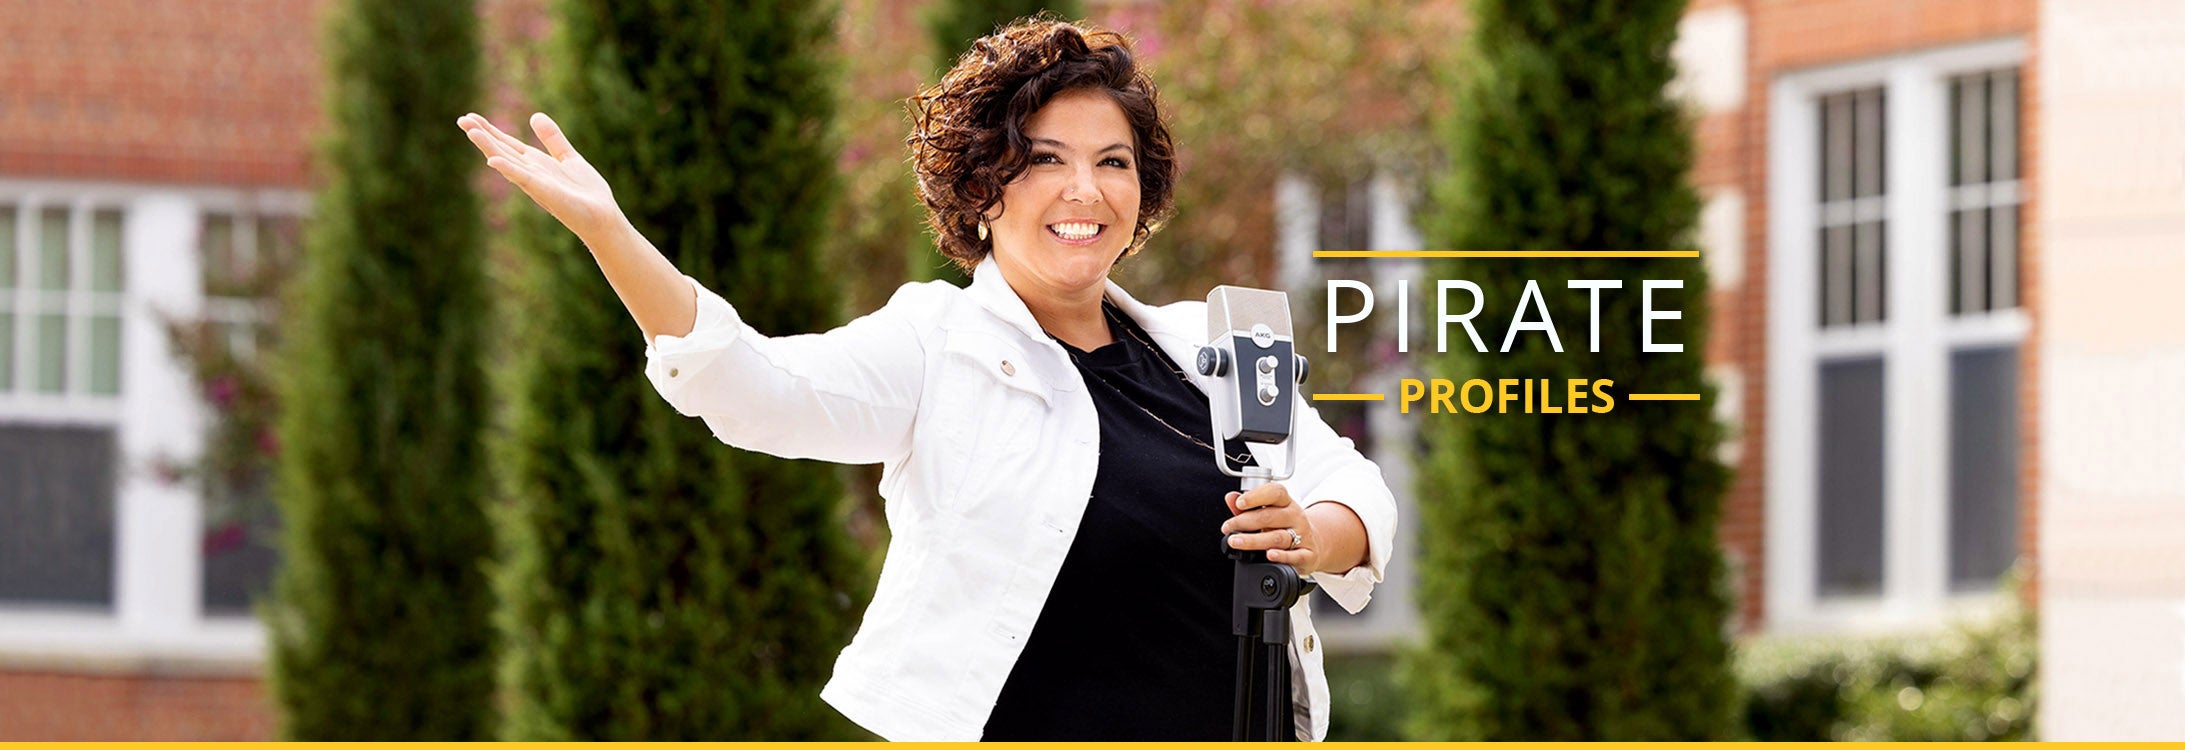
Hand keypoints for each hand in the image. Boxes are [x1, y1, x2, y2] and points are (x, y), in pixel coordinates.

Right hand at [458, 112, 624, 241]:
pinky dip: (509, 170)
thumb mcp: (568, 157)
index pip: (508, 145)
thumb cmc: (586, 192)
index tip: (469, 117)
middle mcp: (531, 174)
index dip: (489, 131)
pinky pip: (524, 179)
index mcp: (536, 164)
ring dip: (490, 148)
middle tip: (461, 120)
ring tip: (471, 132)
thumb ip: (553, 138)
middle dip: (483, 136)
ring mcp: (536, 184)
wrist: (604, 216)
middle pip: (502, 151)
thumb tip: (535, 115)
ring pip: (508, 163)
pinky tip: (493, 161)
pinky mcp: (546, 193)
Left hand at [1220, 483, 1324, 575]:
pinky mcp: (1307, 554)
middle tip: (1228, 527)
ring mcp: (1302, 535)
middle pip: (1270, 516)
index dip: (1256, 496)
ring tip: (1236, 542)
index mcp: (1286, 503)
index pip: (1275, 492)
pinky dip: (1281, 556)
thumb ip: (1247, 507)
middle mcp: (1295, 517)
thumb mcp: (1267, 513)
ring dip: (1254, 540)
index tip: (1239, 503)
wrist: (1311, 545)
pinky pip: (1295, 555)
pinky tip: (1269, 555)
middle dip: (1245, 522)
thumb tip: (1231, 498)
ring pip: (1277, 537)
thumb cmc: (1284, 527)